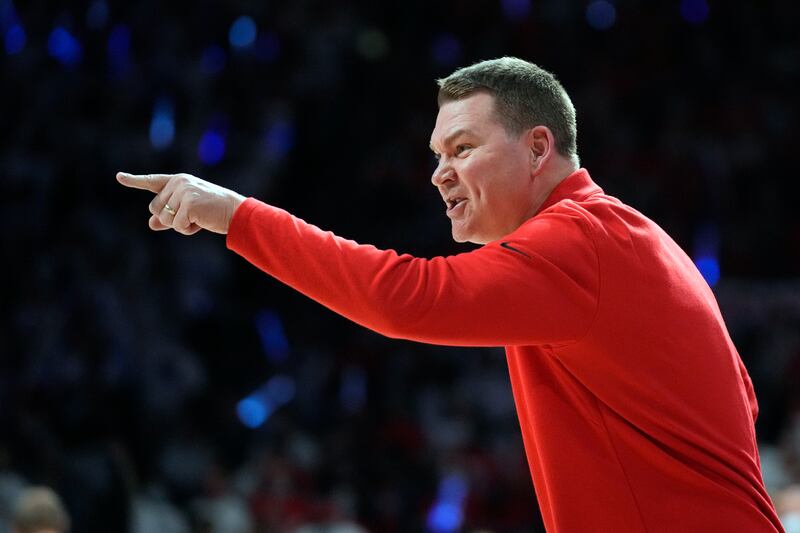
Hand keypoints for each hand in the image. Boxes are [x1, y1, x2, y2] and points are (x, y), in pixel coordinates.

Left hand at [116, 172, 244, 234]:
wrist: (236, 213)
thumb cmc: (214, 212)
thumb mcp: (189, 213)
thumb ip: (168, 216)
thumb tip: (151, 224)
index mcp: (179, 180)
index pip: (153, 181)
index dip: (134, 180)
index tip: (119, 177)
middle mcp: (179, 182)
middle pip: (155, 209)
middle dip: (170, 218)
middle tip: (192, 216)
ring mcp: (184, 192)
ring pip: (164, 218)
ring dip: (180, 225)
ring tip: (199, 218)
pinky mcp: (189, 204)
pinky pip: (176, 225)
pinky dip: (188, 229)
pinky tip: (201, 222)